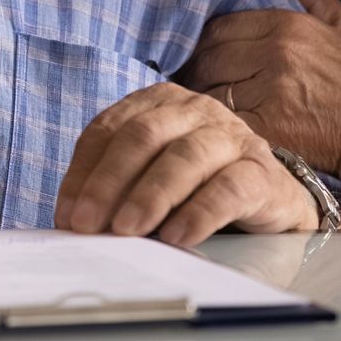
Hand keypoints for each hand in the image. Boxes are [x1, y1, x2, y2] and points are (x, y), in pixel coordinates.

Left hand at [52, 82, 316, 245]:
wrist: (272, 198)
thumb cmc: (198, 188)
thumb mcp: (151, 178)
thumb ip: (116, 189)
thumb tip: (72, 223)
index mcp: (157, 103)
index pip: (107, 129)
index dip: (83, 173)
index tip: (68, 214)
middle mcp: (194, 110)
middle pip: (142, 136)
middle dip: (109, 182)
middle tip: (89, 225)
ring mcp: (231, 137)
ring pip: (184, 157)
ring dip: (150, 196)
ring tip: (127, 230)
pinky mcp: (261, 172)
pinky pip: (228, 188)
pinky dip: (199, 213)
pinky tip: (177, 237)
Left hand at [182, 0, 340, 171]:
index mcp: (287, 26)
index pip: (220, 28)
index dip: (204, 42)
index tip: (199, 53)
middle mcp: (275, 55)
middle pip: (209, 58)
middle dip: (197, 70)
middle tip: (192, 80)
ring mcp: (270, 93)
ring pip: (212, 91)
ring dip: (203, 98)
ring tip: (199, 103)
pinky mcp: (270, 129)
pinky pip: (226, 121)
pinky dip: (218, 124)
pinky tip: (217, 126)